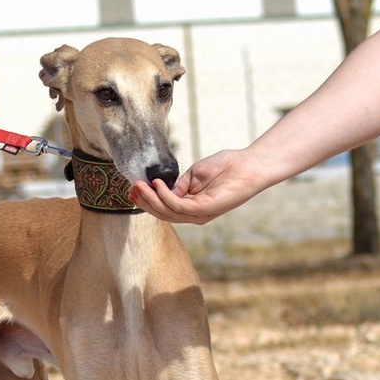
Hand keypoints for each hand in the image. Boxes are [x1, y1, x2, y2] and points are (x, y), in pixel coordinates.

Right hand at [129, 150, 256, 224]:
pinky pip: (179, 206)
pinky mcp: (205, 209)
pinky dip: (165, 196)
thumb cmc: (225, 167)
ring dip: (151, 199)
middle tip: (131, 190)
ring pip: (168, 212)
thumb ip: (179, 185)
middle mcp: (194, 214)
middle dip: (145, 202)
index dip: (147, 200)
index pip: (164, 209)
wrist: (247, 165)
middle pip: (163, 214)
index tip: (132, 190)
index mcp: (191, 207)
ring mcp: (200, 214)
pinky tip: (157, 184)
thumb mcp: (195, 175)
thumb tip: (163, 190)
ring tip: (140, 186)